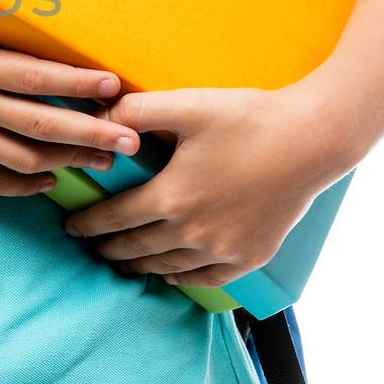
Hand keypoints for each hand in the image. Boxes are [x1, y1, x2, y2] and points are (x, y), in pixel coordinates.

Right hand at [0, 0, 142, 196]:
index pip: (34, 76)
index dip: (78, 82)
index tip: (116, 84)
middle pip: (43, 123)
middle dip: (93, 131)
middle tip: (136, 136)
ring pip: (27, 157)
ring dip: (70, 159)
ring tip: (107, 159)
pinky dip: (25, 185)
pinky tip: (48, 182)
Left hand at [61, 85, 358, 286]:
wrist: (314, 140)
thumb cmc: (249, 118)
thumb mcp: (186, 105)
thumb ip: (136, 110)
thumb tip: (98, 115)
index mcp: (170, 197)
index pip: (113, 219)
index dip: (87, 224)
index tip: (70, 227)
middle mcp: (193, 232)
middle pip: (135, 249)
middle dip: (108, 248)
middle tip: (89, 247)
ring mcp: (223, 249)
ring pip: (167, 267)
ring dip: (139, 266)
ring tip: (122, 263)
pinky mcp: (251, 256)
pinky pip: (206, 279)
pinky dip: (182, 278)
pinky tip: (170, 274)